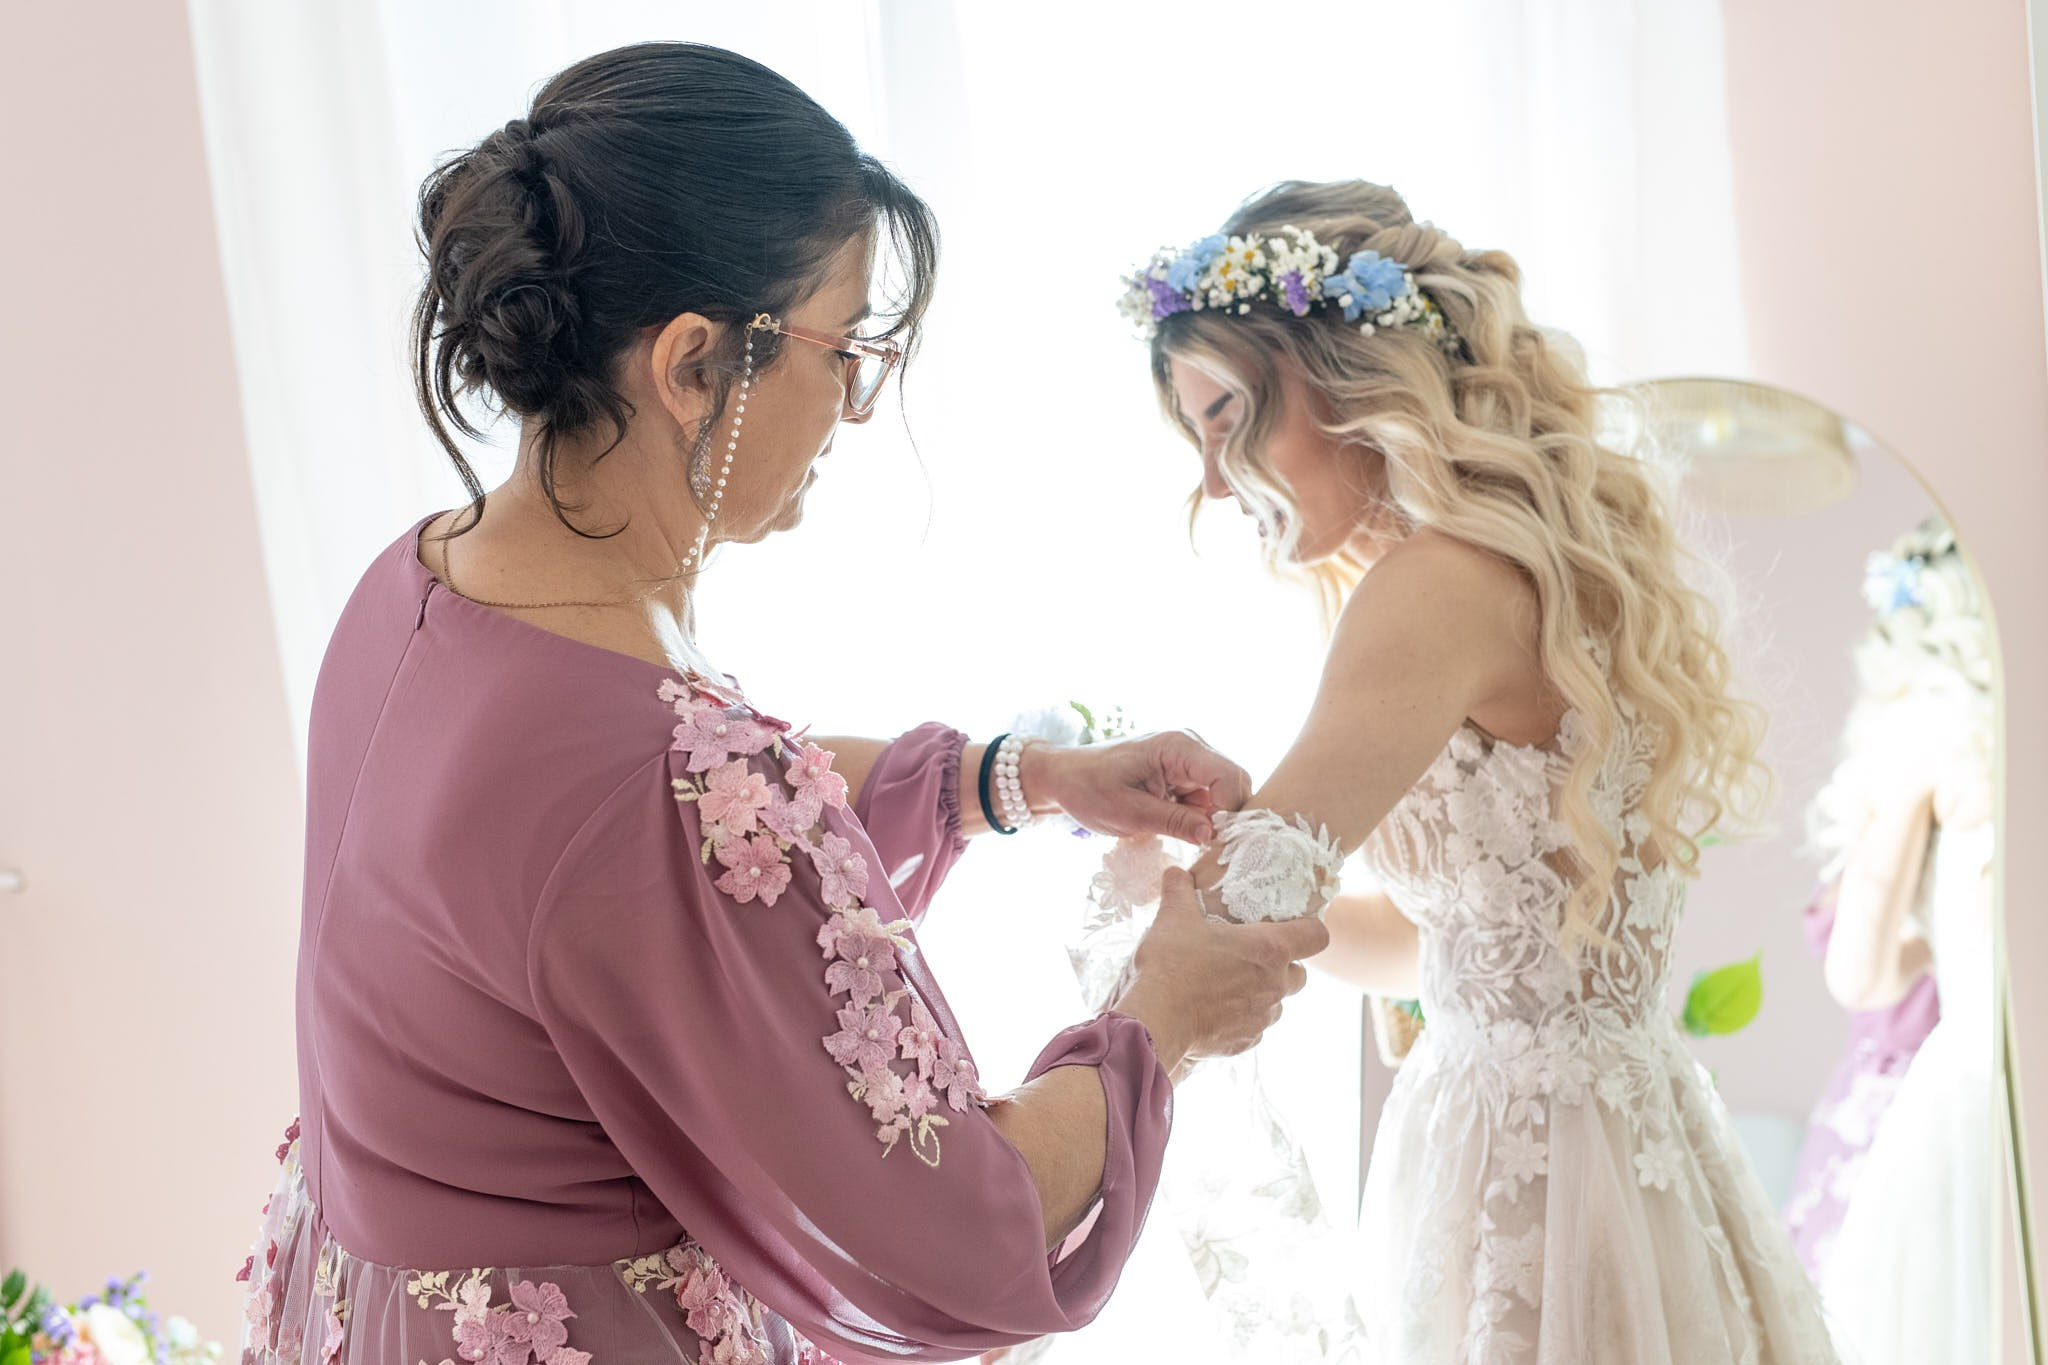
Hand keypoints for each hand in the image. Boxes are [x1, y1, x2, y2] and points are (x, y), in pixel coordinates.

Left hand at [1026, 731, 1252, 845]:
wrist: (1063, 779)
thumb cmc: (1088, 789)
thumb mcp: (1129, 812)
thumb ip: (1174, 823)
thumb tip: (1213, 835)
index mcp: (1178, 747)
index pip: (1228, 774)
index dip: (1231, 808)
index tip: (1214, 838)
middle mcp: (1189, 749)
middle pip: (1232, 783)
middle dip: (1225, 816)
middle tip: (1205, 845)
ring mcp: (1186, 763)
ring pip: (1221, 796)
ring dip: (1211, 821)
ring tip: (1184, 839)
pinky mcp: (1181, 778)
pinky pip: (1205, 801)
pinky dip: (1199, 820)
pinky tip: (1180, 833)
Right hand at [1112, 869, 1327, 1070]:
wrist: (1157, 1018)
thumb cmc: (1172, 963)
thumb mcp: (1174, 917)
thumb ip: (1179, 890)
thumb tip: (1175, 871)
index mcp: (1269, 949)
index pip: (1317, 936)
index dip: (1309, 929)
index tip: (1289, 927)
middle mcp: (1275, 984)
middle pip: (1300, 973)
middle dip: (1282, 966)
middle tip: (1250, 957)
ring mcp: (1262, 1016)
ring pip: (1277, 1003)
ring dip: (1261, 994)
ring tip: (1227, 985)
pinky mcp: (1245, 1042)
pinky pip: (1254, 1028)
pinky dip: (1240, 1020)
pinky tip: (1213, 1011)